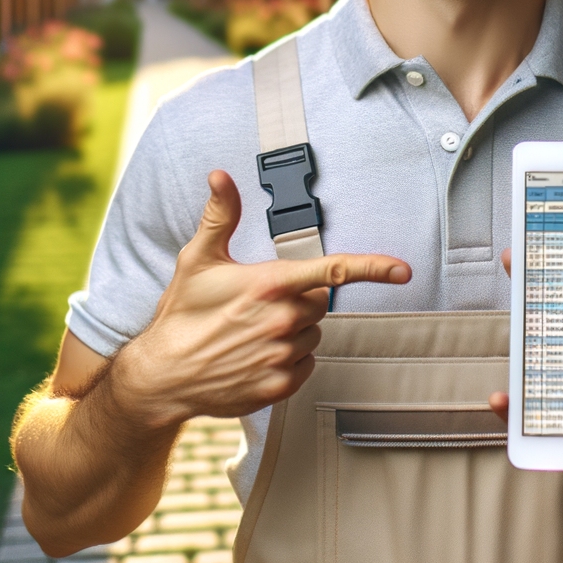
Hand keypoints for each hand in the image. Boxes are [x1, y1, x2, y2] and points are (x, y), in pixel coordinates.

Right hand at [113, 170, 410, 427]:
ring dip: (293, 330)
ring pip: (313, 333)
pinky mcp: (279, 385)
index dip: (373, 268)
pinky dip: (289, 358)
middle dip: (300, 298)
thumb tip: (221, 176)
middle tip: (262, 304)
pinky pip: (306, 363)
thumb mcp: (198, 259)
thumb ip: (220, 215)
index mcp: (269, 284)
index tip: (401, 269)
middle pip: (320, 301)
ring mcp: (281, 355)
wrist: (160, 377)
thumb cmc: (181, 315)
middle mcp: (281, 320)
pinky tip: (257, 354)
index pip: (333, 271)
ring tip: (253, 332)